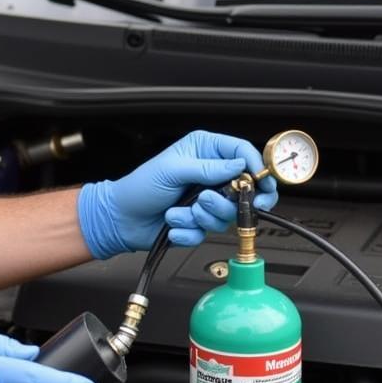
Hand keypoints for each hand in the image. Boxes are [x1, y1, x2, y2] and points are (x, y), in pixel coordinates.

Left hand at [77, 130, 277, 257]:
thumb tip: (239, 166)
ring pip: (228, 214)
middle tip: (211, 202)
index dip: (256, 167)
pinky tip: (173, 221)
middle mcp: (210, 175)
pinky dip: (188, 230)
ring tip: (181, 210)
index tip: (260, 182)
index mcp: (204, 151)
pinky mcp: (200, 222)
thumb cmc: (139, 186)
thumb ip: (208, 168)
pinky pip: (208, 232)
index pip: (242, 152)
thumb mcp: (172, 170)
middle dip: (228, 201)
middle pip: (244, 188)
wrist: (121, 218)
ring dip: (202, 216)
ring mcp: (207, 200)